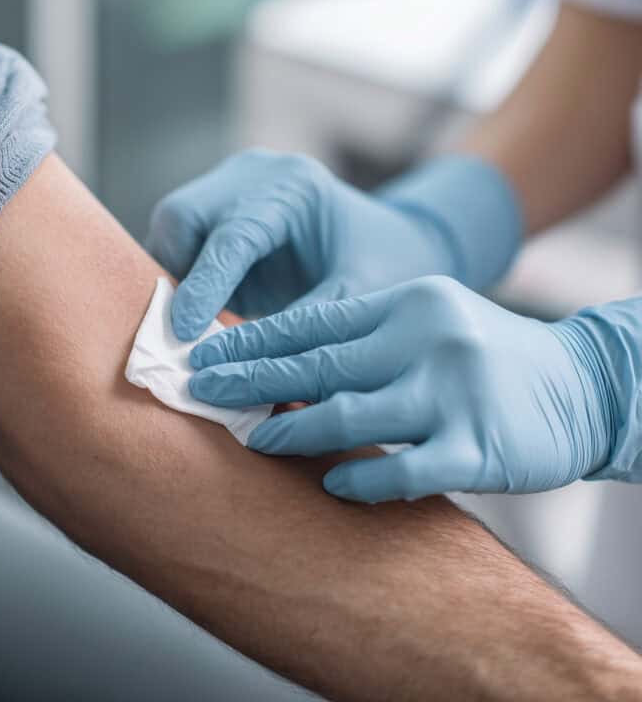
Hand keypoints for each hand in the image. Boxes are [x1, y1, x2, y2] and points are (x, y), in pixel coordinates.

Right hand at [146, 150, 461, 339]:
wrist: (390, 242)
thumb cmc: (381, 264)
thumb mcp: (354, 295)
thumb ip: (302, 326)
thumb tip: (244, 369)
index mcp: (294, 187)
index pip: (233, 235)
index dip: (204, 287)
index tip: (185, 333)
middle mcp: (254, 176)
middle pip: (182, 216)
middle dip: (176, 276)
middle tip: (180, 334)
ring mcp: (232, 188)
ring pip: (171, 229)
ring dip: (173, 280)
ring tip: (190, 331)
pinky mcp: (220, 211)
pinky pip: (180, 242)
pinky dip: (182, 281)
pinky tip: (197, 317)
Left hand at [188, 276, 616, 502]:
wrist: (582, 384)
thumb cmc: (483, 355)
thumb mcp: (424, 326)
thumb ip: (361, 341)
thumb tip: (280, 368)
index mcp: (408, 303)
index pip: (313, 322)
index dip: (253, 340)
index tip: (207, 353)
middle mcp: (428, 339)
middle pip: (319, 364)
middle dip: (252, 380)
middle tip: (202, 391)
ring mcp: (454, 392)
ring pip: (351, 415)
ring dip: (292, 431)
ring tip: (252, 440)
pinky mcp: (480, 446)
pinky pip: (403, 470)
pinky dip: (359, 479)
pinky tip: (330, 482)